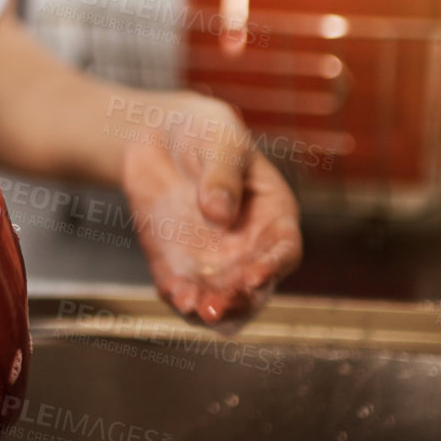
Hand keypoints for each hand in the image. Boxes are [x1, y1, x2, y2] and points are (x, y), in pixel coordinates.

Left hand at [117, 91, 302, 324]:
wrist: (157, 134)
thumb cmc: (204, 131)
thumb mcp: (219, 140)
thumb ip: (223, 176)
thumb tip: (219, 213)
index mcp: (273, 215)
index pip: (283, 250)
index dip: (272, 267)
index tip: (254, 278)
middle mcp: (248, 246)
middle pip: (253, 287)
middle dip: (237, 301)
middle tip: (215, 307)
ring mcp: (214, 258)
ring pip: (220, 298)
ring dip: (209, 309)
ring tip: (191, 307)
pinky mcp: (177, 262)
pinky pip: (181, 289)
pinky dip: (178, 297)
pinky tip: (171, 296)